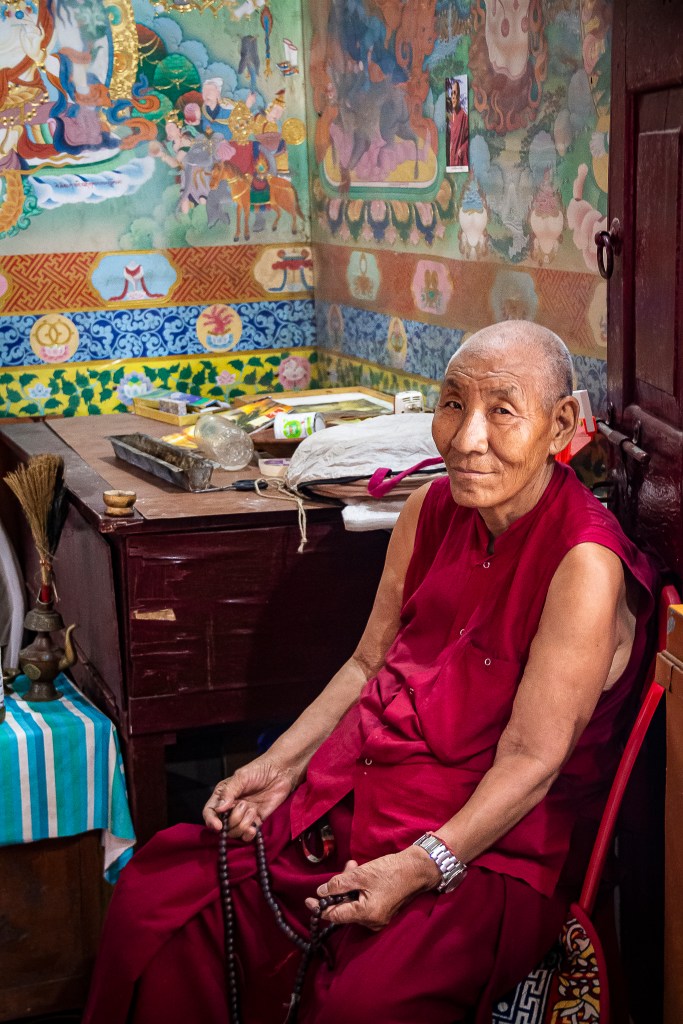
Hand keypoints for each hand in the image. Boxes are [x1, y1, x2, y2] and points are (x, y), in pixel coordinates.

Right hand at [202, 757, 295, 838]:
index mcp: (223, 795)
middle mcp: (231, 807)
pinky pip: (247, 836)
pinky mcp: (256, 821)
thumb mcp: (241, 777)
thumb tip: (219, 809)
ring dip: (243, 824)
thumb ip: (229, 792)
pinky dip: (249, 834)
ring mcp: (243, 816)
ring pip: (235, 832)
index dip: (211, 821)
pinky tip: (255, 826)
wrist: (281, 772)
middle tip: (244, 805)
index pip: (210, 812)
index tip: (219, 826)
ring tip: (253, 810)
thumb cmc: (259, 770)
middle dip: (233, 820)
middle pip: (223, 826)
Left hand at [304, 847, 440, 930]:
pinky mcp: (382, 911)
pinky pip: (363, 903)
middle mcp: (371, 922)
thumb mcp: (361, 874)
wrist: (417, 869)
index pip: (335, 915)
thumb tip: (320, 892)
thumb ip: (338, 884)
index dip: (319, 907)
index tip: (307, 901)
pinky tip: (361, 873)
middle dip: (340, 889)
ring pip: (353, 904)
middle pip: (344, 908)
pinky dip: (359, 890)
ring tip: (355, 867)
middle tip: (346, 869)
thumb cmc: (391, 871)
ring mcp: (378, 918)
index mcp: (365, 915)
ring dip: (350, 886)